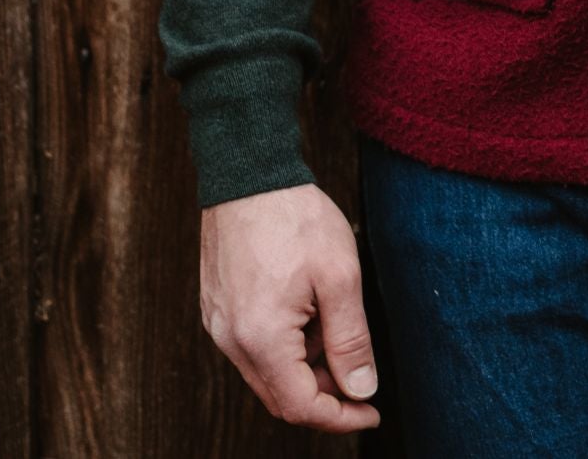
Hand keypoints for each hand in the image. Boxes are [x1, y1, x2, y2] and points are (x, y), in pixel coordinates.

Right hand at [200, 181, 380, 433]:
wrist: (248, 169)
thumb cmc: (294, 216)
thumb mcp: (339, 275)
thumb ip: (350, 339)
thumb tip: (361, 390)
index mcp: (260, 338)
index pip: (300, 406)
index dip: (340, 417)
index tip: (372, 411)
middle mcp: (230, 340)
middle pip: (280, 396)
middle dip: (325, 392)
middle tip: (359, 369)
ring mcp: (218, 324)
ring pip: (267, 371)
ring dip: (305, 364)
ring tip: (331, 316)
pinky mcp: (216, 307)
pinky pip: (253, 345)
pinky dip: (285, 343)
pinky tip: (306, 306)